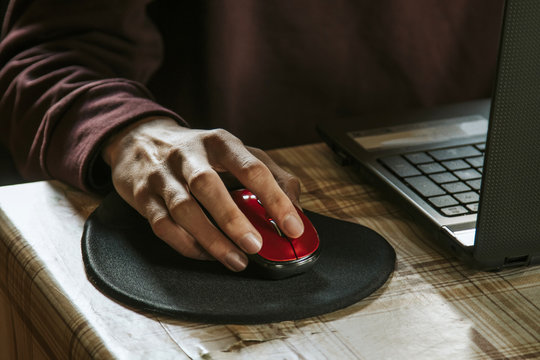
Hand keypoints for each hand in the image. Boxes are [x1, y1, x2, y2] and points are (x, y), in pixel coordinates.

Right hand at [102, 117, 303, 271]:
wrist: (140, 140)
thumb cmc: (199, 152)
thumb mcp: (237, 152)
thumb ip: (272, 175)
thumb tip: (298, 209)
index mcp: (219, 142)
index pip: (251, 168)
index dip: (274, 198)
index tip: (292, 226)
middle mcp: (188, 155)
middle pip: (208, 186)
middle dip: (233, 219)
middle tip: (256, 246)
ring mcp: (162, 175)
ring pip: (183, 209)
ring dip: (211, 239)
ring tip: (237, 260)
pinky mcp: (143, 196)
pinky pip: (163, 225)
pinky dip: (186, 244)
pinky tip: (207, 255)